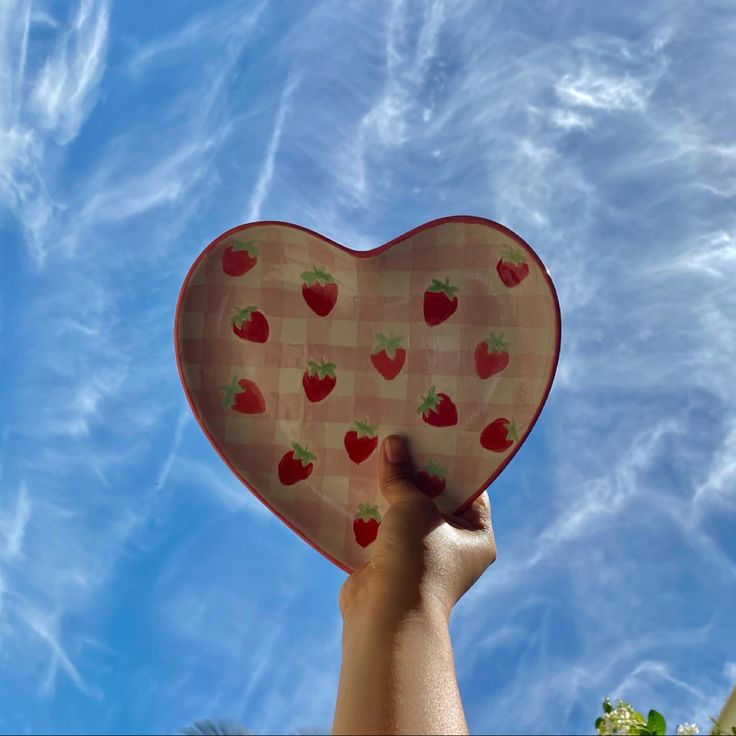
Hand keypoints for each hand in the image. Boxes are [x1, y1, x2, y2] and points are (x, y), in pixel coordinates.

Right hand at [340, 434, 496, 620]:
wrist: (385, 616)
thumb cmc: (417, 558)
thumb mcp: (414, 507)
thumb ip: (402, 476)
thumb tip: (393, 444)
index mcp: (476, 536)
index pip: (471, 490)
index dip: (454, 462)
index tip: (436, 433)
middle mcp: (452, 548)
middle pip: (434, 499)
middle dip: (416, 473)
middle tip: (401, 437)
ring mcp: (419, 557)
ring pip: (404, 513)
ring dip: (390, 491)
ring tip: (375, 452)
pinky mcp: (389, 563)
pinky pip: (381, 529)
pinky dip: (370, 511)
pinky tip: (355, 482)